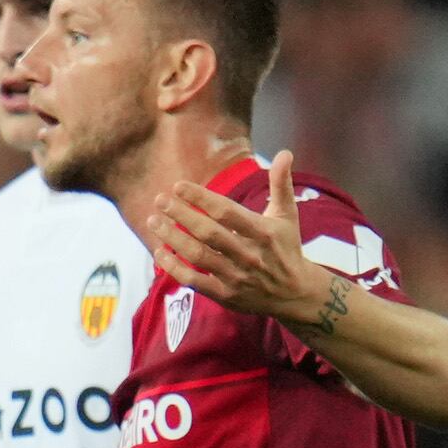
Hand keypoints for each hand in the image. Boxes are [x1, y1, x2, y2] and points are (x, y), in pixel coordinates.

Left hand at [151, 146, 329, 329]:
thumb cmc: (286, 248)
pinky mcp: (225, 294)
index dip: (201, 198)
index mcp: (263, 232)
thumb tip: (285, 152)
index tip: (178, 186)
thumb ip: (281, 184)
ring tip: (153, 221)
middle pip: (208, 233)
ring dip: (173, 238)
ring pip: (198, 256)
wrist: (294, 294)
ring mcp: (236, 276)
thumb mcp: (288, 216)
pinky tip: (159, 252)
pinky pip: (194, 281)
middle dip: (181, 215)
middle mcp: (249, 255)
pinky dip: (174, 268)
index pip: (227, 212)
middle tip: (159, 200)